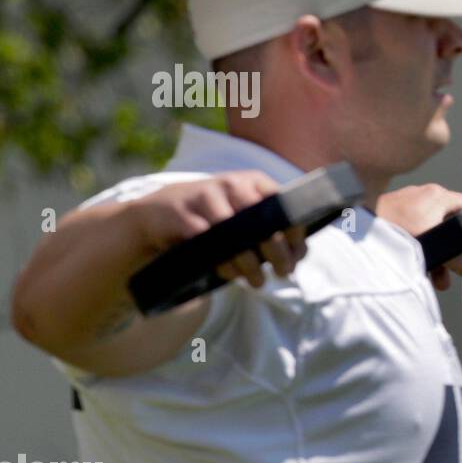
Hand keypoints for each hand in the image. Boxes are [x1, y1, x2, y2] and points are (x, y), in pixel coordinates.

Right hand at [133, 171, 306, 288]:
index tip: (298, 256)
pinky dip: (223, 264)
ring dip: (250, 264)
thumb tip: (299, 254)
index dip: (295, 233)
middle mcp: (232, 184)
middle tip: (284, 273)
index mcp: (253, 181)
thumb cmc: (215, 218)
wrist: (160, 212)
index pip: (284, 204)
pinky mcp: (183, 215)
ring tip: (258, 281)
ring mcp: (205, 197)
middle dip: (277, 253)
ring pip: (236, 236)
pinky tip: (231, 275)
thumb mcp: (243, 212)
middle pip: (262, 222)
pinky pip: (209, 245)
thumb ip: (270, 226)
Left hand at [378, 183, 461, 289]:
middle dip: (452, 250)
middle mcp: (421, 194)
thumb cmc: (399, 235)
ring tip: (435, 277)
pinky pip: (410, 230)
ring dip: (434, 254)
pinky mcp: (387, 214)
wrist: (356, 235)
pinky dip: (416, 248)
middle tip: (453, 269)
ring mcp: (403, 203)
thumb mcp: (437, 249)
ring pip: (428, 229)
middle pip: (447, 221)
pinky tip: (414, 268)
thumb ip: (460, 259)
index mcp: (437, 195)